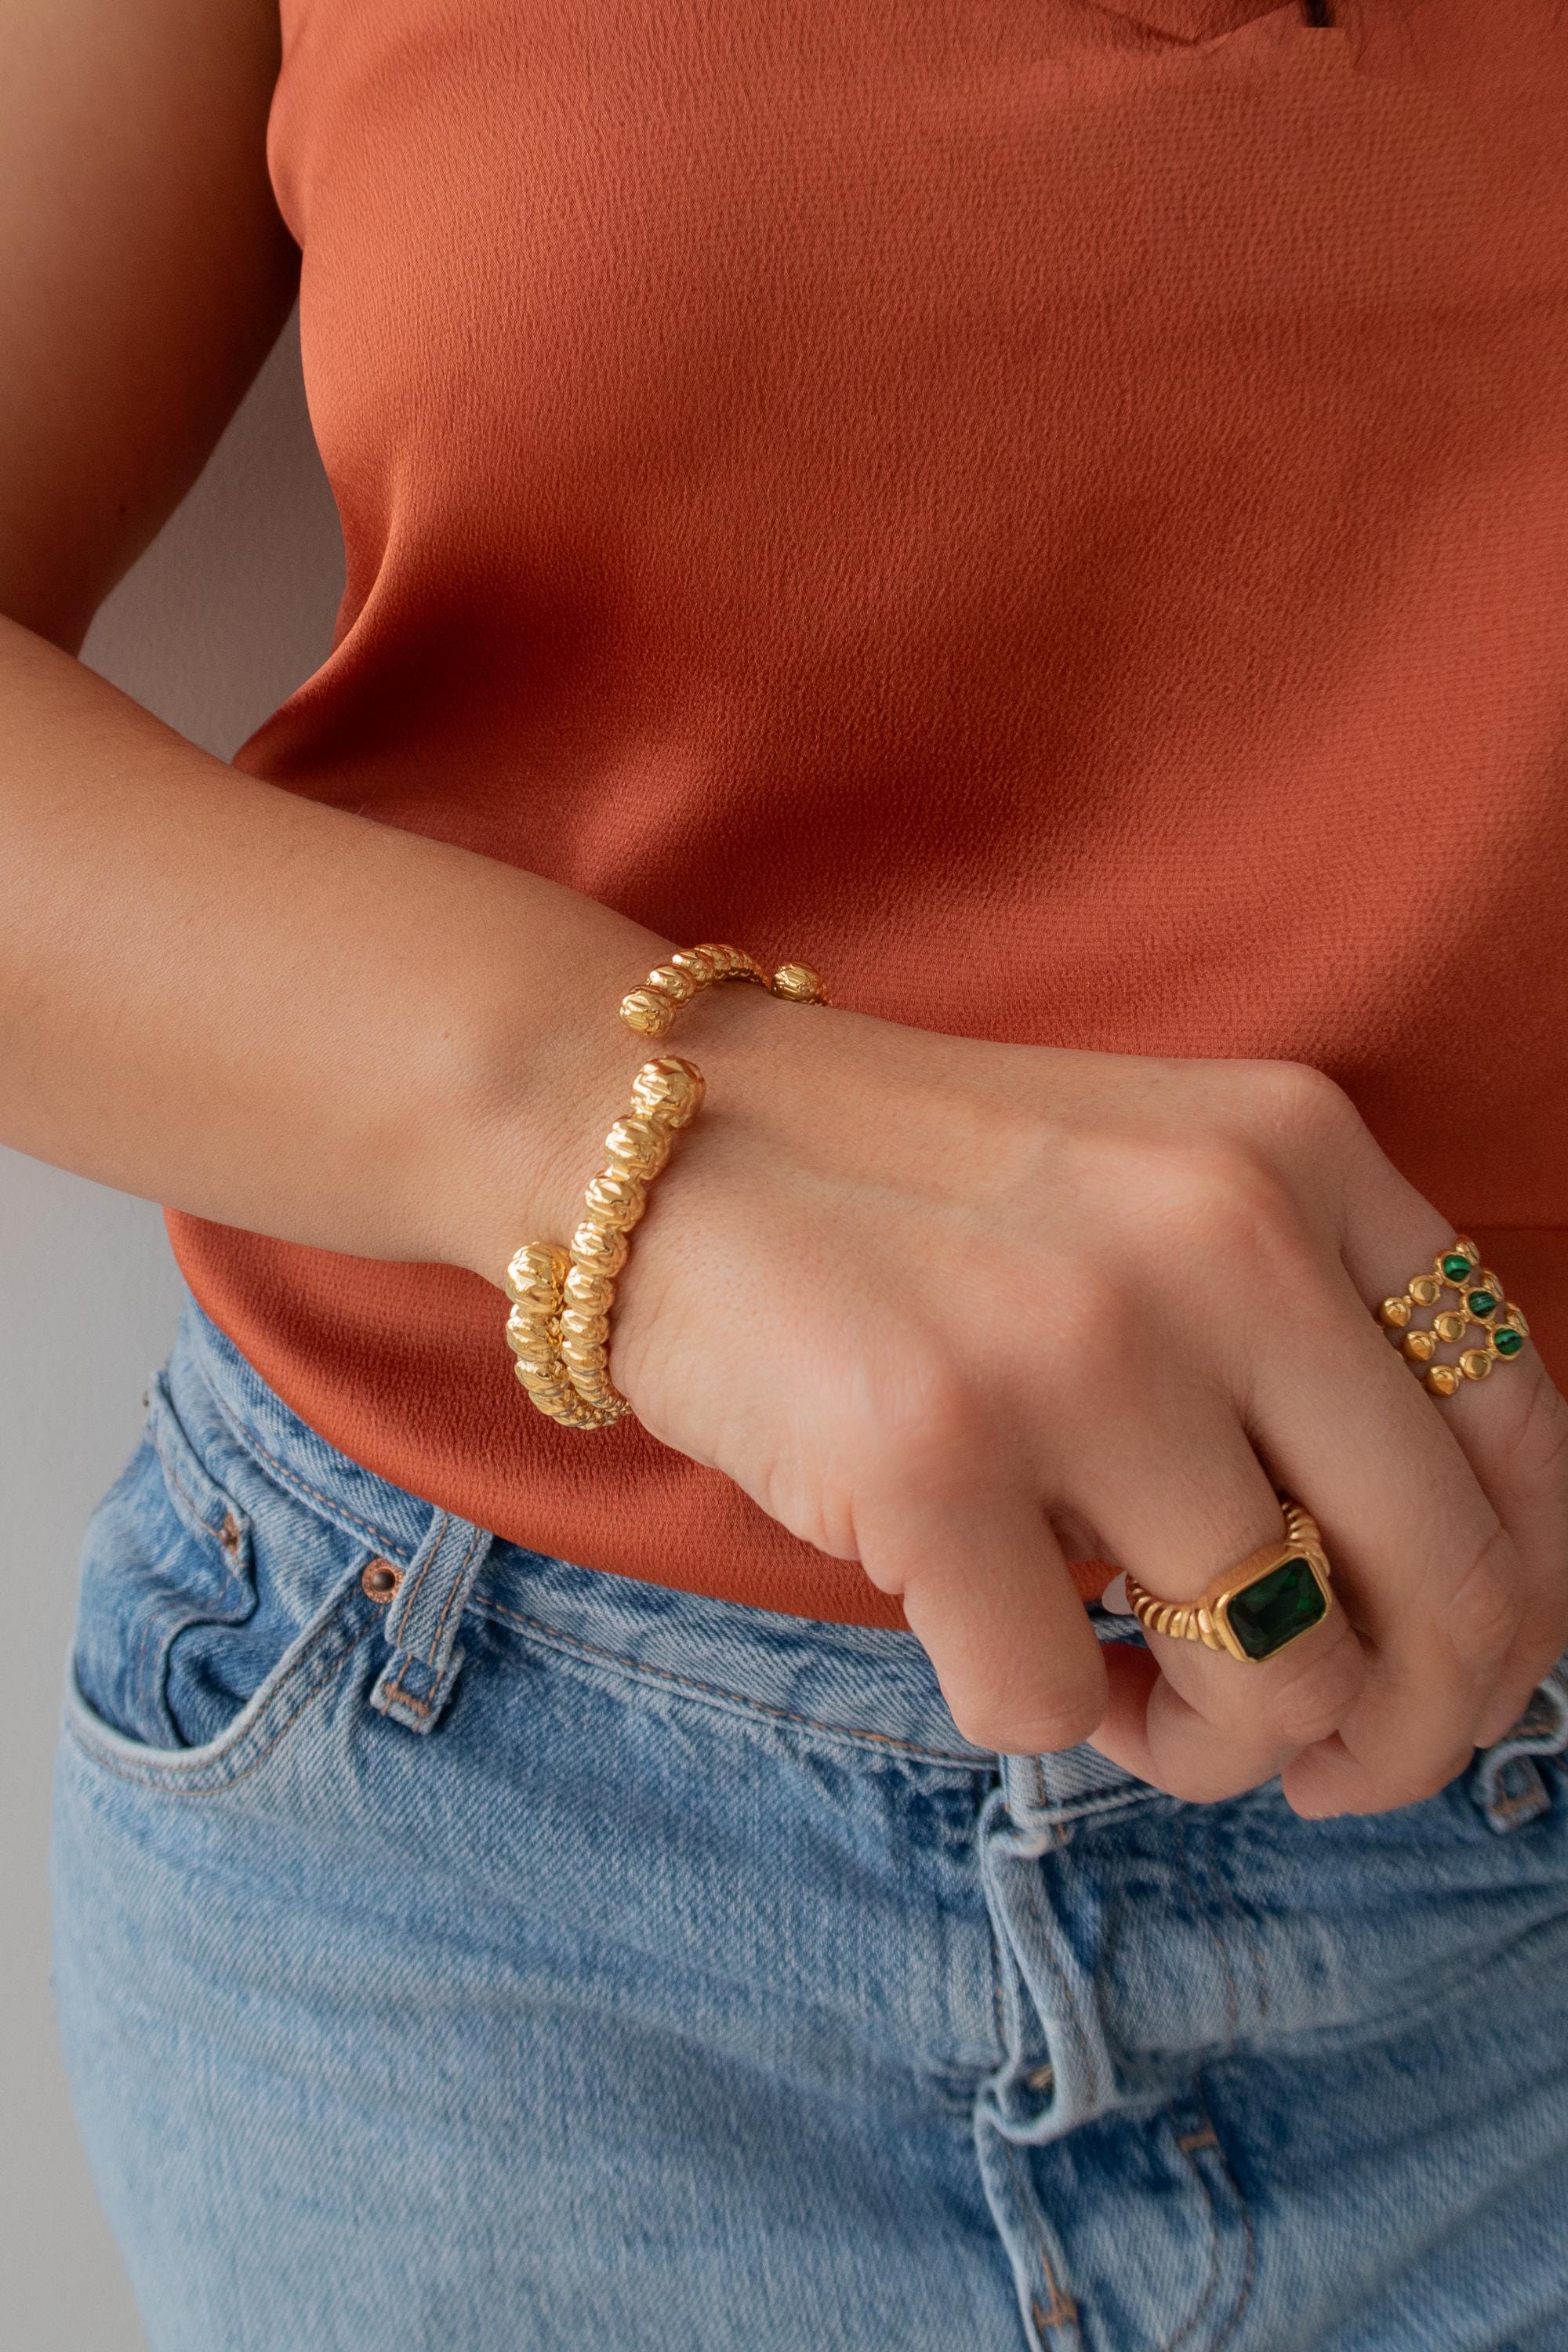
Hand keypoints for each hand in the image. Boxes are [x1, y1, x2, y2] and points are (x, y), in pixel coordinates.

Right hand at [556, 987, 1567, 1814]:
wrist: (651, 1130)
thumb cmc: (913, 1197)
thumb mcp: (1154, 1187)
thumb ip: (1301, 1334)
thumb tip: (1421, 1606)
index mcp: (1296, 1154)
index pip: (1517, 1425)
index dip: (1508, 1602)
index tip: (1445, 1678)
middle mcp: (1220, 1234)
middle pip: (1440, 1575)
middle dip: (1407, 1732)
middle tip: (1327, 1771)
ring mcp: (1078, 1341)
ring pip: (1272, 1673)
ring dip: (1207, 1743)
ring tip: (1130, 1696)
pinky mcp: (930, 1451)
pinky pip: (1059, 1706)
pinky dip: (1042, 1716)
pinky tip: (990, 1635)